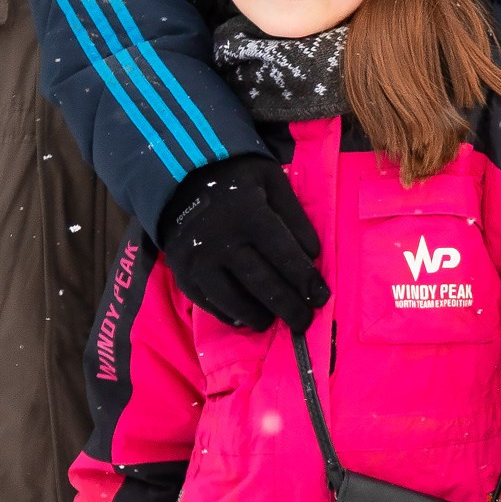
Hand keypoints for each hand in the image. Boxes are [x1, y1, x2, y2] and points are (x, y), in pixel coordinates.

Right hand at [158, 154, 328, 332]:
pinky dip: (230, 315)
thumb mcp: (272, 181)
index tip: (321, 297)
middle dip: (289, 308)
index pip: (284, 255)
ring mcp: (197, 261)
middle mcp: (221, 241)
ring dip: (258, 317)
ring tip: (272, 320)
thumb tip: (312, 256)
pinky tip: (245, 317)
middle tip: (304, 322)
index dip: (305, 281)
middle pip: (263, 285)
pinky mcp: (181, 275)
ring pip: (234, 302)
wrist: (178, 179)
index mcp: (248, 214)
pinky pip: (209, 305)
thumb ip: (294, 216)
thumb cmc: (236, 179)